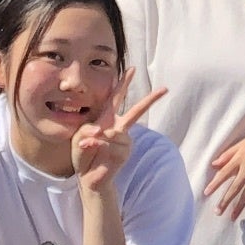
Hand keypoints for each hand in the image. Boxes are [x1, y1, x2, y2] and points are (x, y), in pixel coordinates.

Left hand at [72, 82, 165, 196]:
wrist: (87, 175)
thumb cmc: (83, 152)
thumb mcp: (79, 135)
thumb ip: (88, 128)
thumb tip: (103, 131)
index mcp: (107, 118)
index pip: (116, 97)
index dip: (124, 83)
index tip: (132, 69)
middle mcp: (119, 127)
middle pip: (137, 111)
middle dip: (151, 99)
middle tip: (165, 89)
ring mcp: (124, 140)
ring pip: (112, 133)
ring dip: (95, 139)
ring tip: (87, 145)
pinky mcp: (124, 152)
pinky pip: (110, 144)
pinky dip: (97, 146)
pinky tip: (90, 147)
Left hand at [201, 124, 244, 225]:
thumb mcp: (242, 143)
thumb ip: (228, 155)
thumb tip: (214, 164)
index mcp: (240, 159)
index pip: (224, 173)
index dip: (215, 184)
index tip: (206, 193)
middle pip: (235, 187)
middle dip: (226, 200)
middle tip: (217, 212)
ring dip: (240, 206)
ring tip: (232, 217)